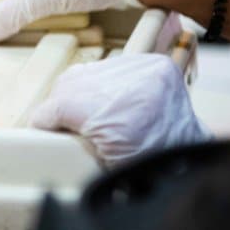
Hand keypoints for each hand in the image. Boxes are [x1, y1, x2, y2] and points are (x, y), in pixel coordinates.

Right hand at [30, 54, 210, 166]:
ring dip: (81, 91)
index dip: (44, 119)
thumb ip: (67, 140)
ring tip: (86, 113)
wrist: (191, 157)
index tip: (39, 127)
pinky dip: (101, 83)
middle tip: (61, 124)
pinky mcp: (152, 63)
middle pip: (70, 83)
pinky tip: (105, 100)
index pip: (60, 105)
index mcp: (115, 114)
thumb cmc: (150, 166)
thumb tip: (41, 126)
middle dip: (61, 105)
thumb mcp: (100, 163)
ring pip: (86, 72)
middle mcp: (131, 82)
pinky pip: (108, 66)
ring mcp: (144, 68)